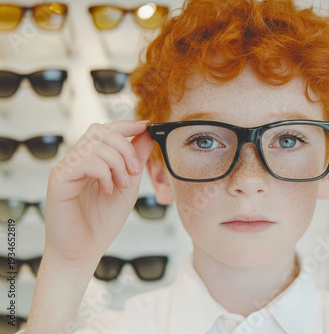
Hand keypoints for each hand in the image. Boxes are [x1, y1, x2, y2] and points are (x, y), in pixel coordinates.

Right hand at [44, 120, 154, 267]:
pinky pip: (86, 161)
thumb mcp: (128, 186)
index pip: (106, 130)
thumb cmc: (103, 222)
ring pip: (95, 144)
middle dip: (125, 146)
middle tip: (135, 170)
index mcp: (93, 160)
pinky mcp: (59, 178)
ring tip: (122, 186)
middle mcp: (77, 160)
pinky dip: (104, 173)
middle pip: (100, 131)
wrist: (84, 252)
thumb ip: (136, 159)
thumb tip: (147, 133)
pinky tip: (108, 190)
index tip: (146, 125)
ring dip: (117, 163)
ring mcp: (66, 167)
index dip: (126, 124)